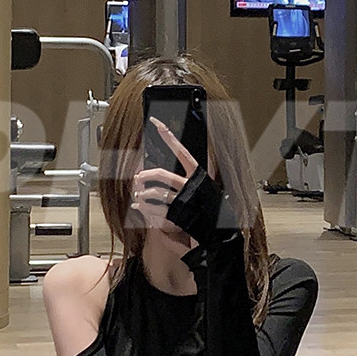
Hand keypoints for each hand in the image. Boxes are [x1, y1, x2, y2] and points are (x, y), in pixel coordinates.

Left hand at [132, 118, 200, 237]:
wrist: (218, 231)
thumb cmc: (209, 209)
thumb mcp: (203, 189)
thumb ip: (186, 179)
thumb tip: (162, 173)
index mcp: (199, 176)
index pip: (182, 152)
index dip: (169, 137)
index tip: (157, 123)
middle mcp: (191, 187)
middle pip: (161, 175)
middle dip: (146, 175)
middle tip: (138, 177)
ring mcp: (184, 202)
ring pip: (156, 193)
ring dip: (143, 194)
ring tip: (140, 195)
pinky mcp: (177, 216)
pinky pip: (155, 210)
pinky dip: (143, 207)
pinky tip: (139, 205)